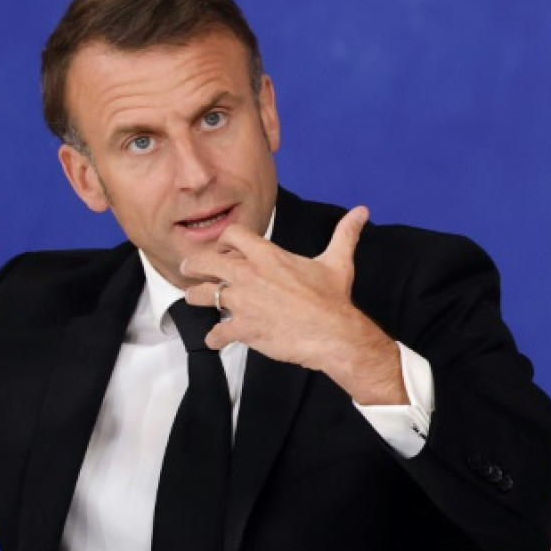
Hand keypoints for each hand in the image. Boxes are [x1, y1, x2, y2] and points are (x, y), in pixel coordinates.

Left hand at [179, 206, 405, 405]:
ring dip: (197, 298)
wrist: (335, 334)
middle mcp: (249, 275)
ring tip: (195, 299)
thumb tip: (361, 212)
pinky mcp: (243, 328)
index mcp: (267, 255)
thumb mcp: (337, 261)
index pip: (231, 235)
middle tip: (188, 270)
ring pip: (202, 295)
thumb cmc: (333, 299)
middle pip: (205, 262)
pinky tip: (217, 338)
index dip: (224, 241)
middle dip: (193, 265)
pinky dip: (215, 337)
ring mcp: (243, 302)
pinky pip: (217, 332)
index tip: (223, 249)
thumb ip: (344, 234)